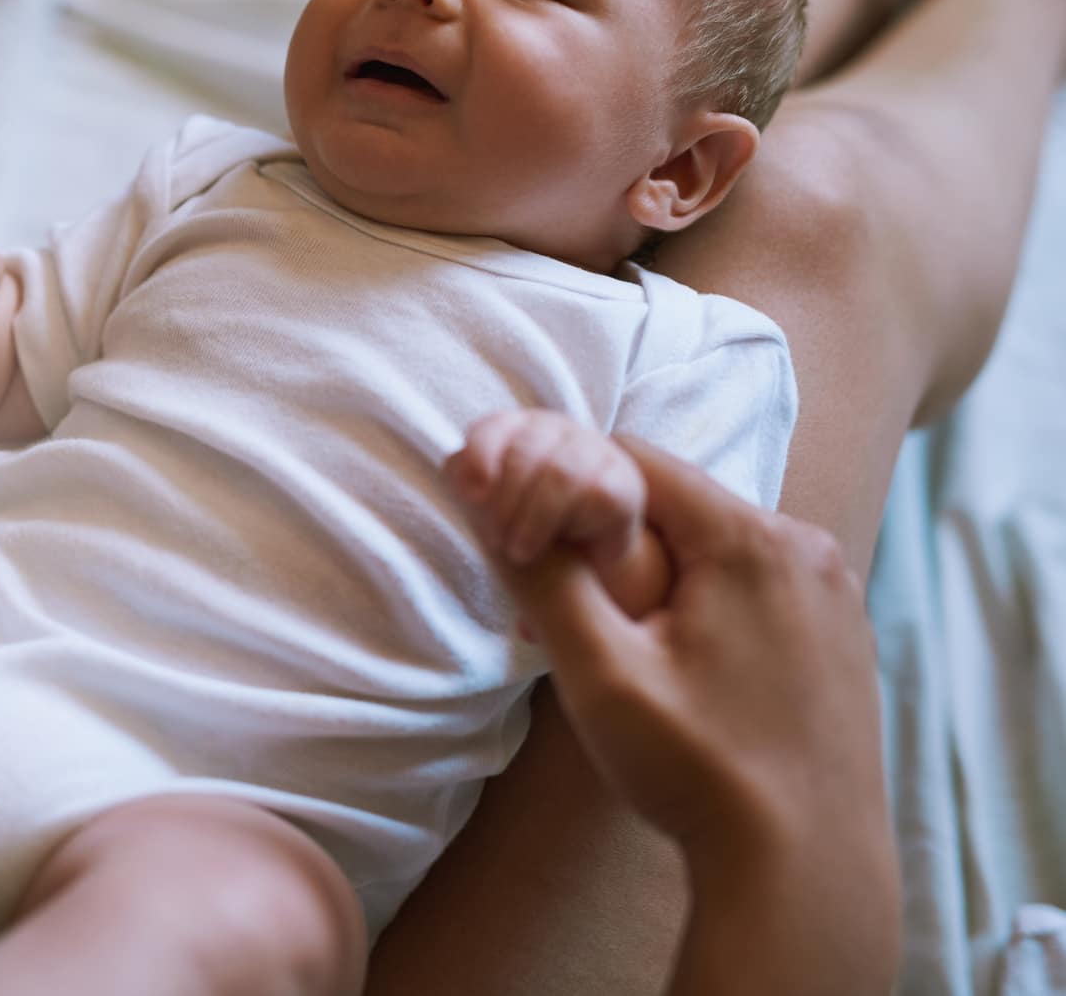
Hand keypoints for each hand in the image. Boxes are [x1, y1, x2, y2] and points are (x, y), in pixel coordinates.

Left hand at [447, 408, 664, 617]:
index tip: (469, 496)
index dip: (479, 458)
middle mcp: (557, 429)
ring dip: (529, 519)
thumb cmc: (524, 517)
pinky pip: (591, 493)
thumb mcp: (487, 500)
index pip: (493, 428)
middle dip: (502, 503)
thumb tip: (463, 480)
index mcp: (518, 427)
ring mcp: (594, 450)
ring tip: (517, 551)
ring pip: (556, 474)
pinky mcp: (623, 480)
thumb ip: (467, 481)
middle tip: (493, 540)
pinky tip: (551, 544)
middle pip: (523, 454)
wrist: (584, 550)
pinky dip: (563, 523)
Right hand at [476, 436, 888, 872]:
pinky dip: (710, 608)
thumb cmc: (702, 773)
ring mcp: (836, 593)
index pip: (633, 460)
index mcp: (752, 539)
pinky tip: (688, 677)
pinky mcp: (843, 635)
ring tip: (629, 658)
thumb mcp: (600, 674)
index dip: (568, 492)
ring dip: (662, 579)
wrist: (808, 875)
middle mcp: (808, 548)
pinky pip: (756, 587)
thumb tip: (490, 505)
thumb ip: (543, 579)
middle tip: (576, 623)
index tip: (536, 553)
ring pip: (715, 546)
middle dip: (614, 545)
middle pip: (677, 504)